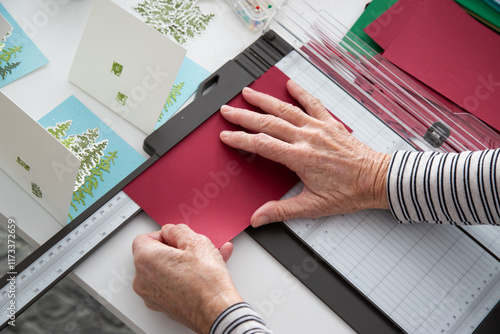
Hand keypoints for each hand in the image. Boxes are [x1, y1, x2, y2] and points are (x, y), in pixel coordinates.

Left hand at [132, 224, 242, 333]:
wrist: (216, 311)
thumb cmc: (206, 281)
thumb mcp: (195, 241)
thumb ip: (177, 230)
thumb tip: (172, 231)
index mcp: (145, 259)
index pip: (144, 238)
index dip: (163, 235)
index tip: (178, 238)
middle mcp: (142, 279)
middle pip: (154, 255)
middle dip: (174, 249)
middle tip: (193, 249)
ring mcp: (151, 295)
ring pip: (164, 270)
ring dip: (182, 262)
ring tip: (206, 259)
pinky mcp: (162, 305)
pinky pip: (170, 284)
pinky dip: (183, 277)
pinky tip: (203, 272)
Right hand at [220, 80, 390, 226]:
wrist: (377, 179)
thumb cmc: (350, 192)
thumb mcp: (313, 206)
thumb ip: (282, 211)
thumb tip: (258, 218)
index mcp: (300, 157)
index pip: (262, 145)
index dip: (241, 139)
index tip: (227, 135)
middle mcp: (307, 138)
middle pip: (268, 123)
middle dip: (244, 116)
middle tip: (228, 110)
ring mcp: (319, 128)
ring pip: (286, 109)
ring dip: (265, 100)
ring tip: (249, 92)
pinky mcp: (330, 123)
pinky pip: (313, 103)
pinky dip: (301, 92)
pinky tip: (290, 85)